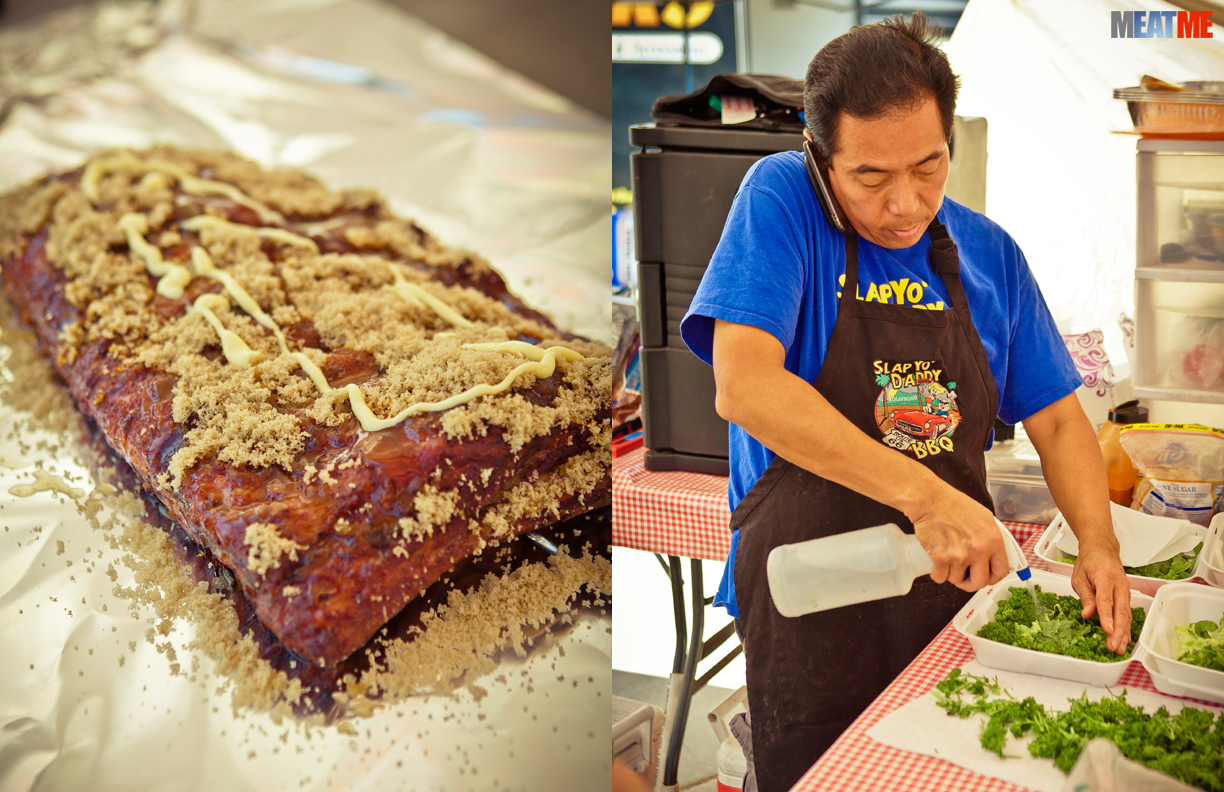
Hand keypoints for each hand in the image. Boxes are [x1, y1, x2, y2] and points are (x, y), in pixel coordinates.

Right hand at [908, 482, 1009, 591]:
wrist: (930, 500)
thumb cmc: (954, 504)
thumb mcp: (984, 517)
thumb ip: (991, 538)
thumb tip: (993, 555)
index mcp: (993, 540)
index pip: (1001, 571)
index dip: (993, 577)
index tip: (986, 577)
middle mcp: (979, 550)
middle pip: (980, 582)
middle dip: (971, 583)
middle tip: (964, 577)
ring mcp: (960, 556)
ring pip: (957, 580)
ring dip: (951, 574)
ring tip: (947, 561)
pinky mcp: (941, 558)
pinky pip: (940, 577)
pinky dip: (937, 573)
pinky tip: (936, 562)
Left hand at [1070, 538, 1131, 653]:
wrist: (1102, 548)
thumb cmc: (1089, 562)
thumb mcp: (1079, 577)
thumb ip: (1085, 596)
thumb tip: (1088, 614)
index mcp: (1105, 577)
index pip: (1106, 600)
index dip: (1107, 616)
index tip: (1108, 631)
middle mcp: (1119, 584)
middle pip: (1120, 610)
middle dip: (1118, 631)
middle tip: (1113, 646)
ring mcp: (1125, 590)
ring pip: (1126, 614)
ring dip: (1124, 633)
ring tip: (1119, 648)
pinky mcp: (1126, 595)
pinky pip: (1127, 613)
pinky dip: (1126, 627)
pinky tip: (1125, 640)